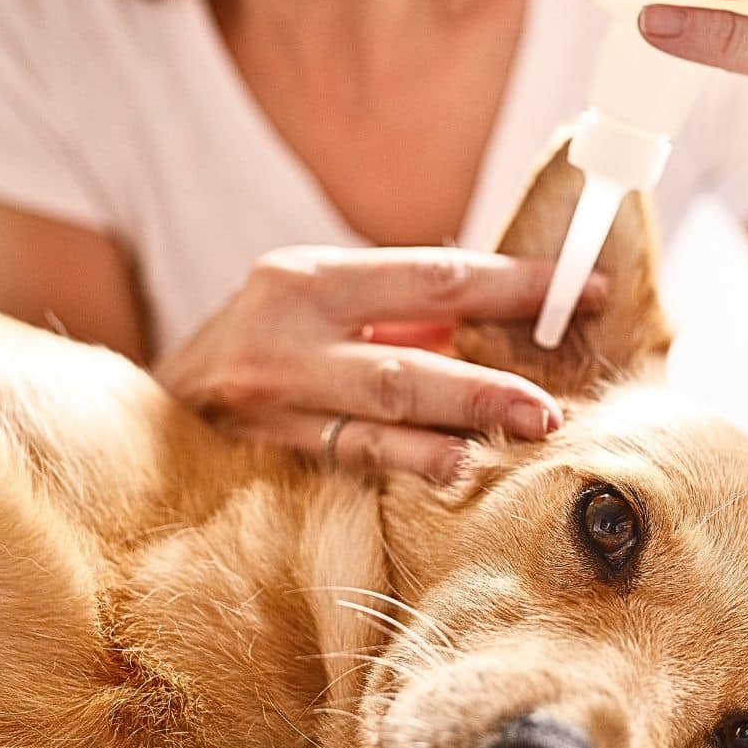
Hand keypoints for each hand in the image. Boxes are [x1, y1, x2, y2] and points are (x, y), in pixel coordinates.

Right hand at [153, 246, 605, 479]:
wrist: (163, 396)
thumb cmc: (264, 341)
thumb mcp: (320, 302)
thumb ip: (400, 310)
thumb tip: (503, 319)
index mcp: (311, 277)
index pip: (437, 276)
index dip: (517, 288)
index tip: (584, 295)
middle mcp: (288, 331)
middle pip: (409, 357)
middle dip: (488, 382)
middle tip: (553, 406)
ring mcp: (272, 397)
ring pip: (378, 416)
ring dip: (456, 431)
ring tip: (518, 440)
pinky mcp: (264, 447)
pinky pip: (346, 459)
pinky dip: (406, 464)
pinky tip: (454, 472)